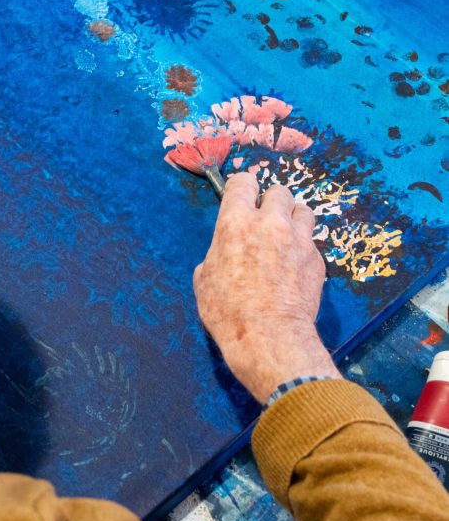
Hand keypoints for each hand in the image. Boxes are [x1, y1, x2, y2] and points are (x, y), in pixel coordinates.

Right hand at [193, 172, 340, 403]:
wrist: (270, 338)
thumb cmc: (228, 312)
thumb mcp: (204, 280)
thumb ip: (217, 253)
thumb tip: (224, 253)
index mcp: (236, 222)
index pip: (243, 182)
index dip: (241, 188)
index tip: (241, 198)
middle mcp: (270, 222)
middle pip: (278, 191)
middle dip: (271, 202)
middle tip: (265, 221)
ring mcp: (298, 239)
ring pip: (303, 210)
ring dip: (293, 219)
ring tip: (286, 237)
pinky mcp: (317, 259)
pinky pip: (311, 242)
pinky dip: (303, 248)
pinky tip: (295, 266)